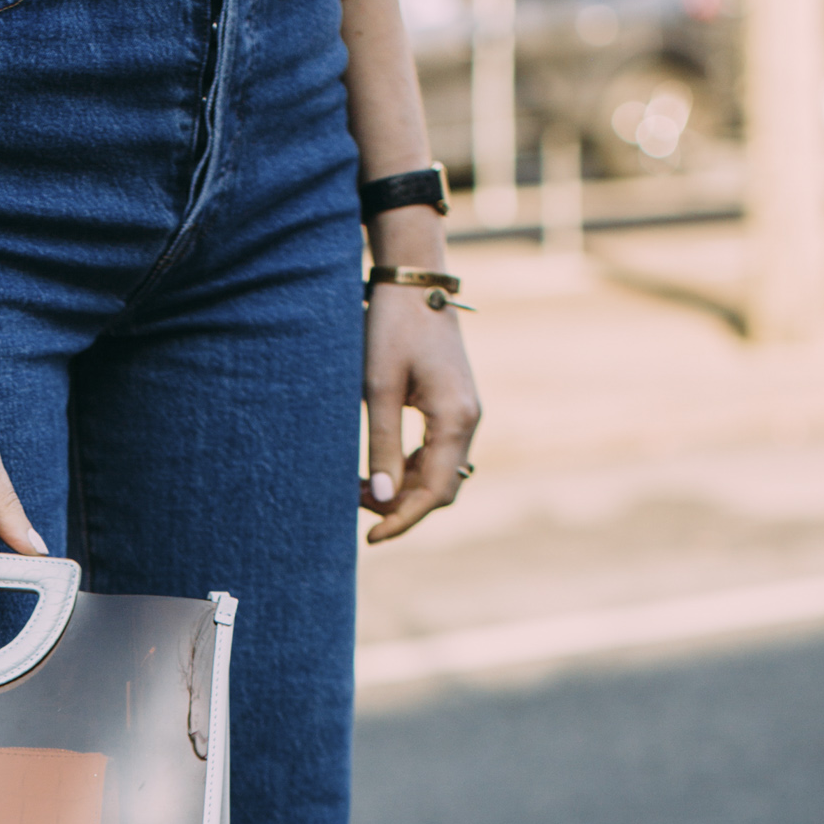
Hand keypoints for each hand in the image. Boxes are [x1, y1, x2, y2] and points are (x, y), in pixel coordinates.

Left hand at [360, 281, 480, 544]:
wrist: (414, 283)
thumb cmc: (392, 328)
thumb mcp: (378, 388)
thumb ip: (381, 445)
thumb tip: (381, 499)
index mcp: (456, 419)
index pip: (434, 492)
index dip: (402, 520)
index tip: (371, 539)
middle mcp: (469, 421)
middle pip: (441, 490)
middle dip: (400, 506)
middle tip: (353, 501)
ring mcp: (465, 414)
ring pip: (439, 474)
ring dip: (402, 488)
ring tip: (358, 484)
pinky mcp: (454, 407)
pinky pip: (437, 454)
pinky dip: (409, 468)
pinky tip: (378, 466)